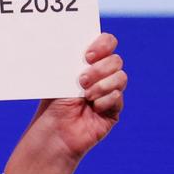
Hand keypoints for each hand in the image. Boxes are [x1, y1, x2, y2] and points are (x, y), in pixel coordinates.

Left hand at [26, 32, 126, 162]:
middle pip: (116, 60)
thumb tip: (79, 45)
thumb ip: (73, 61)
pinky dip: (105, 101)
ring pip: (121, 78)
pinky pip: (118, 97)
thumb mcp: (61, 77)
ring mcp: (110, 91)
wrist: (55, 131)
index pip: (107, 43)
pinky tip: (93, 107)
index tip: (88, 55)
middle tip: (81, 80)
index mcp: (88, 63)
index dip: (103, 44)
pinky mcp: (114, 109)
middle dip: (100, 69)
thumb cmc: (53, 103)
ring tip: (86, 95)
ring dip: (102, 85)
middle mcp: (102, 75)